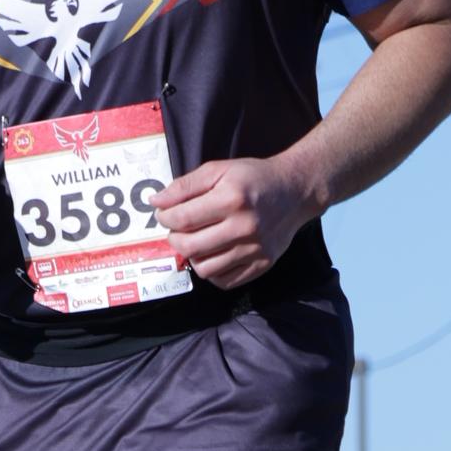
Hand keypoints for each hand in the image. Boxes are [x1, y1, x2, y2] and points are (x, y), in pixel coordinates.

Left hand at [152, 149, 321, 290]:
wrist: (295, 191)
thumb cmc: (253, 177)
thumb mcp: (218, 169)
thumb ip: (185, 185)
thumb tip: (155, 202)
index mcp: (231, 199)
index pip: (182, 219)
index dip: (164, 218)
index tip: (163, 214)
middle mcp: (244, 226)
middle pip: (190, 247)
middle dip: (174, 239)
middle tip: (177, 230)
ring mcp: (255, 249)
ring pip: (205, 269)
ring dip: (192, 257)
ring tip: (195, 242)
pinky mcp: (262, 264)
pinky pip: (225, 281)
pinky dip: (212, 272)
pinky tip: (212, 254)